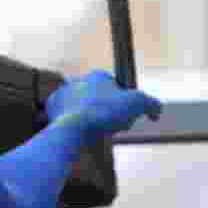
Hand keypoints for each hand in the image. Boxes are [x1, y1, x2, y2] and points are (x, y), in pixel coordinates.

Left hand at [45, 69, 162, 143]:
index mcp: (96, 76)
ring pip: (81, 106)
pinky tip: (80, 131)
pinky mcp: (52, 107)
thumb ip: (151, 104)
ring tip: (96, 130)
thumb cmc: (104, 113)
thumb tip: (155, 110)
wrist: (73, 127)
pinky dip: (73, 123)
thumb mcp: (137, 104)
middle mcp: (77, 81)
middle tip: (110, 125)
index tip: (125, 115)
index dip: (123, 103)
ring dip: (90, 116)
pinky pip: (65, 115)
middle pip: (98, 97)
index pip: (115, 87)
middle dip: (106, 110)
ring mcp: (63, 94)